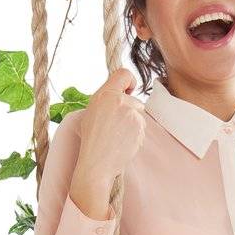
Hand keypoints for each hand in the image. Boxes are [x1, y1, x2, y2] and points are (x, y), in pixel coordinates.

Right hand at [74, 67, 146, 185]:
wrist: (97, 162)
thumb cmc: (92, 140)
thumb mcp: (92, 112)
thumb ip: (108, 100)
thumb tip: (123, 94)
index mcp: (104, 94)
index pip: (125, 73)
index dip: (129, 82)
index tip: (128, 91)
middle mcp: (118, 100)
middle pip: (135, 99)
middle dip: (130, 111)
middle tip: (116, 126)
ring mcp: (130, 112)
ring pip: (140, 114)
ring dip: (133, 124)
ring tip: (117, 135)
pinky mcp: (139, 125)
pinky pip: (142, 126)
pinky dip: (136, 134)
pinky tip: (123, 141)